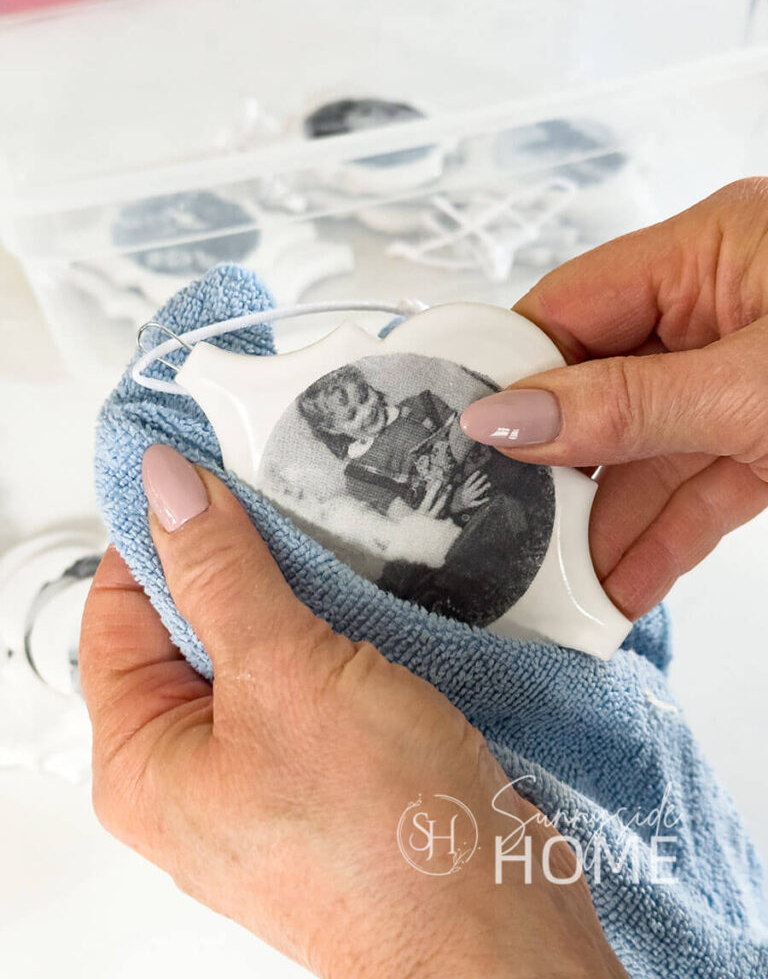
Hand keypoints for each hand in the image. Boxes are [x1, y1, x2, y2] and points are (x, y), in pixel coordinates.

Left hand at [80, 445, 626, 978]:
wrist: (493, 927)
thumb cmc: (381, 842)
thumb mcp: (285, 677)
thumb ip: (221, 574)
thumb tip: (170, 493)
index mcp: (145, 761)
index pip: (118, 612)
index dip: (158, 536)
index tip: (204, 474)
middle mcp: (197, 772)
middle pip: (189, 626)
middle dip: (234, 561)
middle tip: (279, 500)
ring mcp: (267, 771)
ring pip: (261, 647)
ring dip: (294, 594)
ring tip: (332, 544)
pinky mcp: (329, 768)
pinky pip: (312, 677)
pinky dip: (333, 632)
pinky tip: (367, 600)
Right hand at [460, 179, 767, 619]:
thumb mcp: (756, 385)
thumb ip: (626, 405)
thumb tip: (508, 418)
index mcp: (709, 251)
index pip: (566, 307)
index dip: (505, 370)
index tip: (457, 436)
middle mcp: (718, 308)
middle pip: (597, 386)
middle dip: (552, 465)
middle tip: (502, 525)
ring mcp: (742, 377)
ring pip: (644, 449)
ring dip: (603, 519)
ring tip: (555, 579)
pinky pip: (695, 485)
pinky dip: (659, 538)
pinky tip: (619, 583)